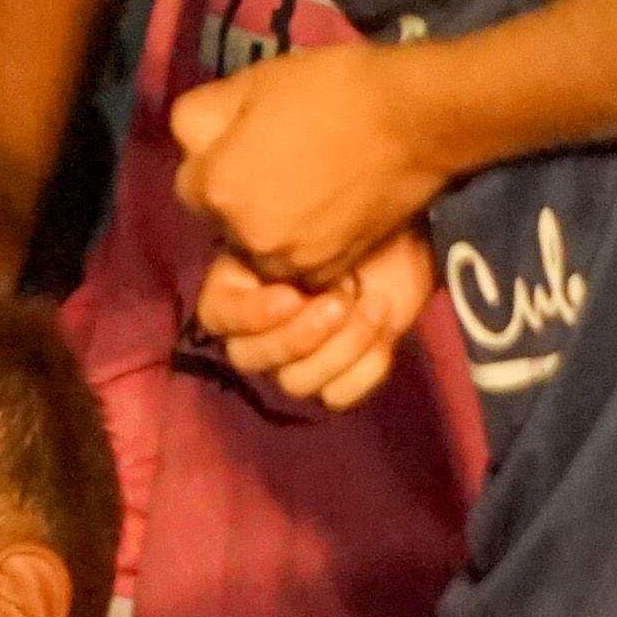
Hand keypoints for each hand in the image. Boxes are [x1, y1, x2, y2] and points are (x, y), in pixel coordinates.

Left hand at [172, 43, 445, 285]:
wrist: (415, 119)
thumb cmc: (331, 89)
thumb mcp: (250, 83)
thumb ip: (201, 116)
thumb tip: (190, 142)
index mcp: (218, 186)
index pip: (191, 184)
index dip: (217, 161)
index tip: (247, 143)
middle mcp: (245, 234)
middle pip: (225, 219)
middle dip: (241, 197)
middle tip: (282, 164)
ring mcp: (290, 259)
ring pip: (261, 246)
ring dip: (273, 225)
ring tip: (310, 188)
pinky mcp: (330, 270)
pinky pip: (300, 264)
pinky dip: (309, 244)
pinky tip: (332, 210)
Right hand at [194, 225, 438, 411]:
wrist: (398, 246)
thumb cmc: (344, 224)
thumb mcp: (306, 221)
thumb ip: (272, 237)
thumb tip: (256, 240)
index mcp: (238, 290)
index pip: (217, 316)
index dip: (250, 316)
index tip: (290, 295)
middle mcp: (257, 333)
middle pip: (250, 359)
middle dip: (299, 335)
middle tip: (339, 301)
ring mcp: (294, 363)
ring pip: (296, 383)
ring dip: (342, 346)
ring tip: (374, 306)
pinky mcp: (335, 380)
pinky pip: (338, 395)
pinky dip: (367, 365)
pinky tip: (385, 328)